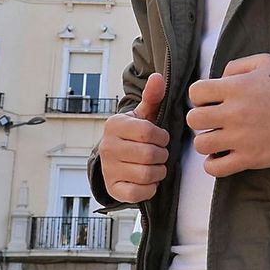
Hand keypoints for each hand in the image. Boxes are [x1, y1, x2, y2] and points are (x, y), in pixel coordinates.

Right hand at [98, 73, 169, 202]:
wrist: (113, 160)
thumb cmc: (133, 134)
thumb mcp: (142, 115)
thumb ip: (152, 97)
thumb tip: (158, 76)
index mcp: (114, 125)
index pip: (148, 132)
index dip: (162, 137)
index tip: (161, 138)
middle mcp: (107, 147)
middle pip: (149, 154)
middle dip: (162, 155)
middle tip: (160, 153)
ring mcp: (108, 169)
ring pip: (146, 174)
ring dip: (158, 171)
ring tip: (156, 165)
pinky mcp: (113, 189)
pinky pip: (138, 193)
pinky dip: (149, 188)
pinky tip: (148, 180)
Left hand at [187, 53, 269, 176]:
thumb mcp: (264, 62)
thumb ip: (236, 66)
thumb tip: (219, 78)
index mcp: (235, 88)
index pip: (196, 92)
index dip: (201, 95)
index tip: (211, 99)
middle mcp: (234, 113)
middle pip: (194, 120)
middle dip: (201, 118)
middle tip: (214, 119)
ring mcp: (241, 138)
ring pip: (201, 145)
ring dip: (206, 141)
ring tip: (218, 138)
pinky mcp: (250, 159)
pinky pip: (215, 169)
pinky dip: (213, 164)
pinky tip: (222, 156)